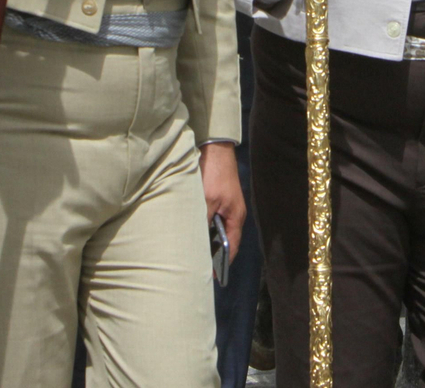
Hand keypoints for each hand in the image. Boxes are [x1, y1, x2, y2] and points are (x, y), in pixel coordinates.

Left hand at [200, 142, 245, 265]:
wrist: (215, 148)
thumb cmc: (214, 174)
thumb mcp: (206, 200)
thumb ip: (202, 221)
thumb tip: (195, 241)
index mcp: (235, 217)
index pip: (231, 247)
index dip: (222, 263)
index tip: (212, 277)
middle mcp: (233, 213)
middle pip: (224, 239)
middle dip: (212, 253)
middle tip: (198, 266)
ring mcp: (225, 205)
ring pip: (215, 228)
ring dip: (205, 238)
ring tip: (191, 251)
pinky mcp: (217, 198)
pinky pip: (210, 218)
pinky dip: (202, 226)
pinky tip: (189, 229)